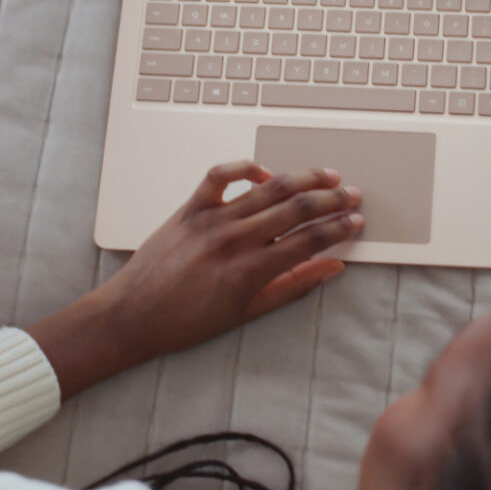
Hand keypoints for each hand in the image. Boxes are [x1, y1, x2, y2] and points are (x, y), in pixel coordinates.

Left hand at [28, 161, 361, 397]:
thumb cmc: (187, 322)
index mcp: (252, 271)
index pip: (310, 240)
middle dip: (332, 198)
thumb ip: (293, 287)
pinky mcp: (190, 208)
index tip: (357, 220)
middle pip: (296, 208)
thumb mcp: (248, 312)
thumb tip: (332, 268)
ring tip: (327, 175)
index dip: (340, 228)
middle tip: (353, 194)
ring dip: (303, 178)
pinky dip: (245, 167)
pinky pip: (221, 176)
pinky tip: (265, 172)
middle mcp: (235, 240)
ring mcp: (212, 220)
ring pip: (268, 188)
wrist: (133, 315)